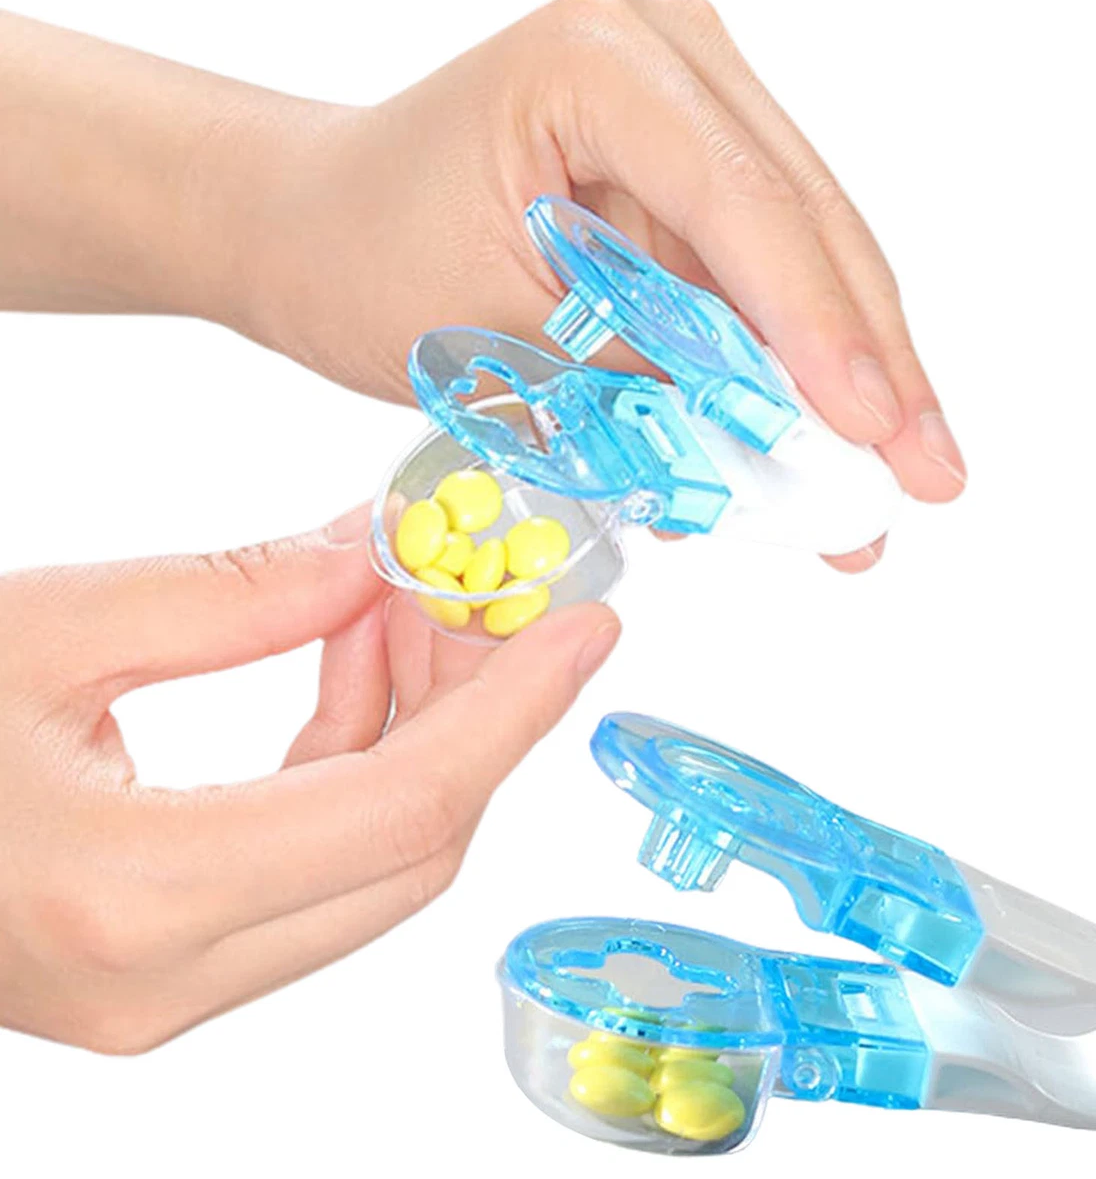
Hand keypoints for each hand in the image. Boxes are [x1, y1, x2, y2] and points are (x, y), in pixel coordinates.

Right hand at [0, 506, 618, 1052]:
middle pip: (409, 848)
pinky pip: (310, 869)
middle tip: (501, 599)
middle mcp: (163, 977)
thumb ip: (233, 596)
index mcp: (133, 895)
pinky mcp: (157, 967)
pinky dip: (353, 764)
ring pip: (369, 866)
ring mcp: (161, 991)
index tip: (587, 632)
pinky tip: (350, 665)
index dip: (513, 710)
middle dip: (478, 714)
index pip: (405, 806)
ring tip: (410, 607)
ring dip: (416, 732)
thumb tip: (373, 558)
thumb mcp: (43, 627)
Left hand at [235, 0, 965, 570]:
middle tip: (927, 476)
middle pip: (806, 231)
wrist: (308, 228)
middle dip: (868, 367)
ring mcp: (683, 118)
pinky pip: (750, 285)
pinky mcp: (681, 181)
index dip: (822, 332)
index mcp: (600, 65)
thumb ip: (632, 382)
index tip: (874, 433)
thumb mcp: (487, 334)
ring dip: (834, 383)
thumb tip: (760, 449)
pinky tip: (799, 452)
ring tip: (875, 490)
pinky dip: (773, 372)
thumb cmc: (357, 256)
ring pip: (799, 265)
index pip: (744, 206)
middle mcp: (665, 65)